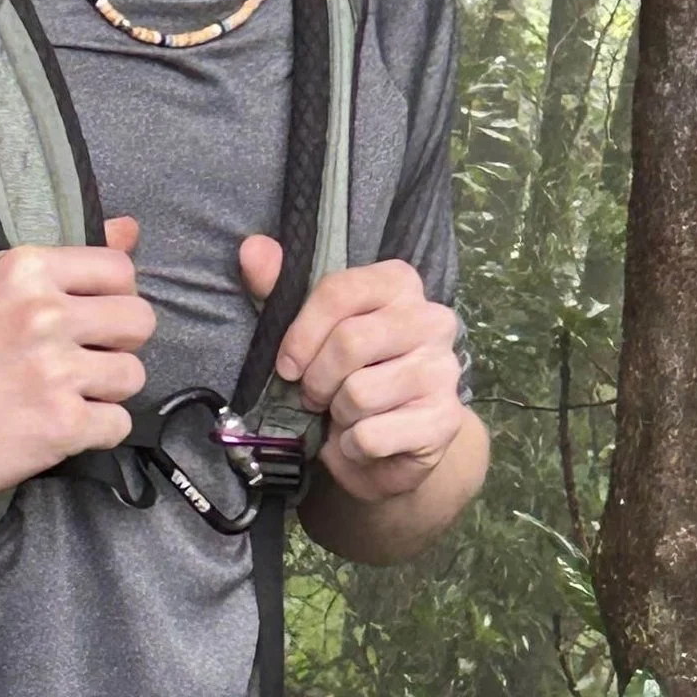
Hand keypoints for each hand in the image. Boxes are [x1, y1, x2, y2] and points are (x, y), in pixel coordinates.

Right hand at [0, 217, 150, 502]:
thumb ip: (65, 260)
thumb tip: (131, 229)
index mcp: (27, 271)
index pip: (120, 269)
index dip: (112, 297)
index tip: (88, 318)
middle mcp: (44, 314)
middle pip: (140, 321)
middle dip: (118, 344)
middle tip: (81, 360)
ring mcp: (55, 371)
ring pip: (133, 375)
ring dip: (106, 391)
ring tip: (66, 395)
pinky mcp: (62, 424)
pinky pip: (118, 424)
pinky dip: (95, 432)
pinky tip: (60, 426)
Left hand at [237, 238, 468, 504]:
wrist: (396, 441)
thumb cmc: (348, 375)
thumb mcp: (309, 330)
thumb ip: (279, 288)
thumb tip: (251, 249)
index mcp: (399, 284)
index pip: (340, 290)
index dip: (302, 333)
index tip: (287, 365)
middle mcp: (432, 319)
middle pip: (350, 342)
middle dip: (317, 380)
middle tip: (315, 396)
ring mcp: (443, 370)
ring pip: (359, 393)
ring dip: (338, 414)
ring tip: (345, 414)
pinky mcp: (444, 420)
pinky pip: (372, 435)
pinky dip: (352, 446)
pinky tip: (361, 441)